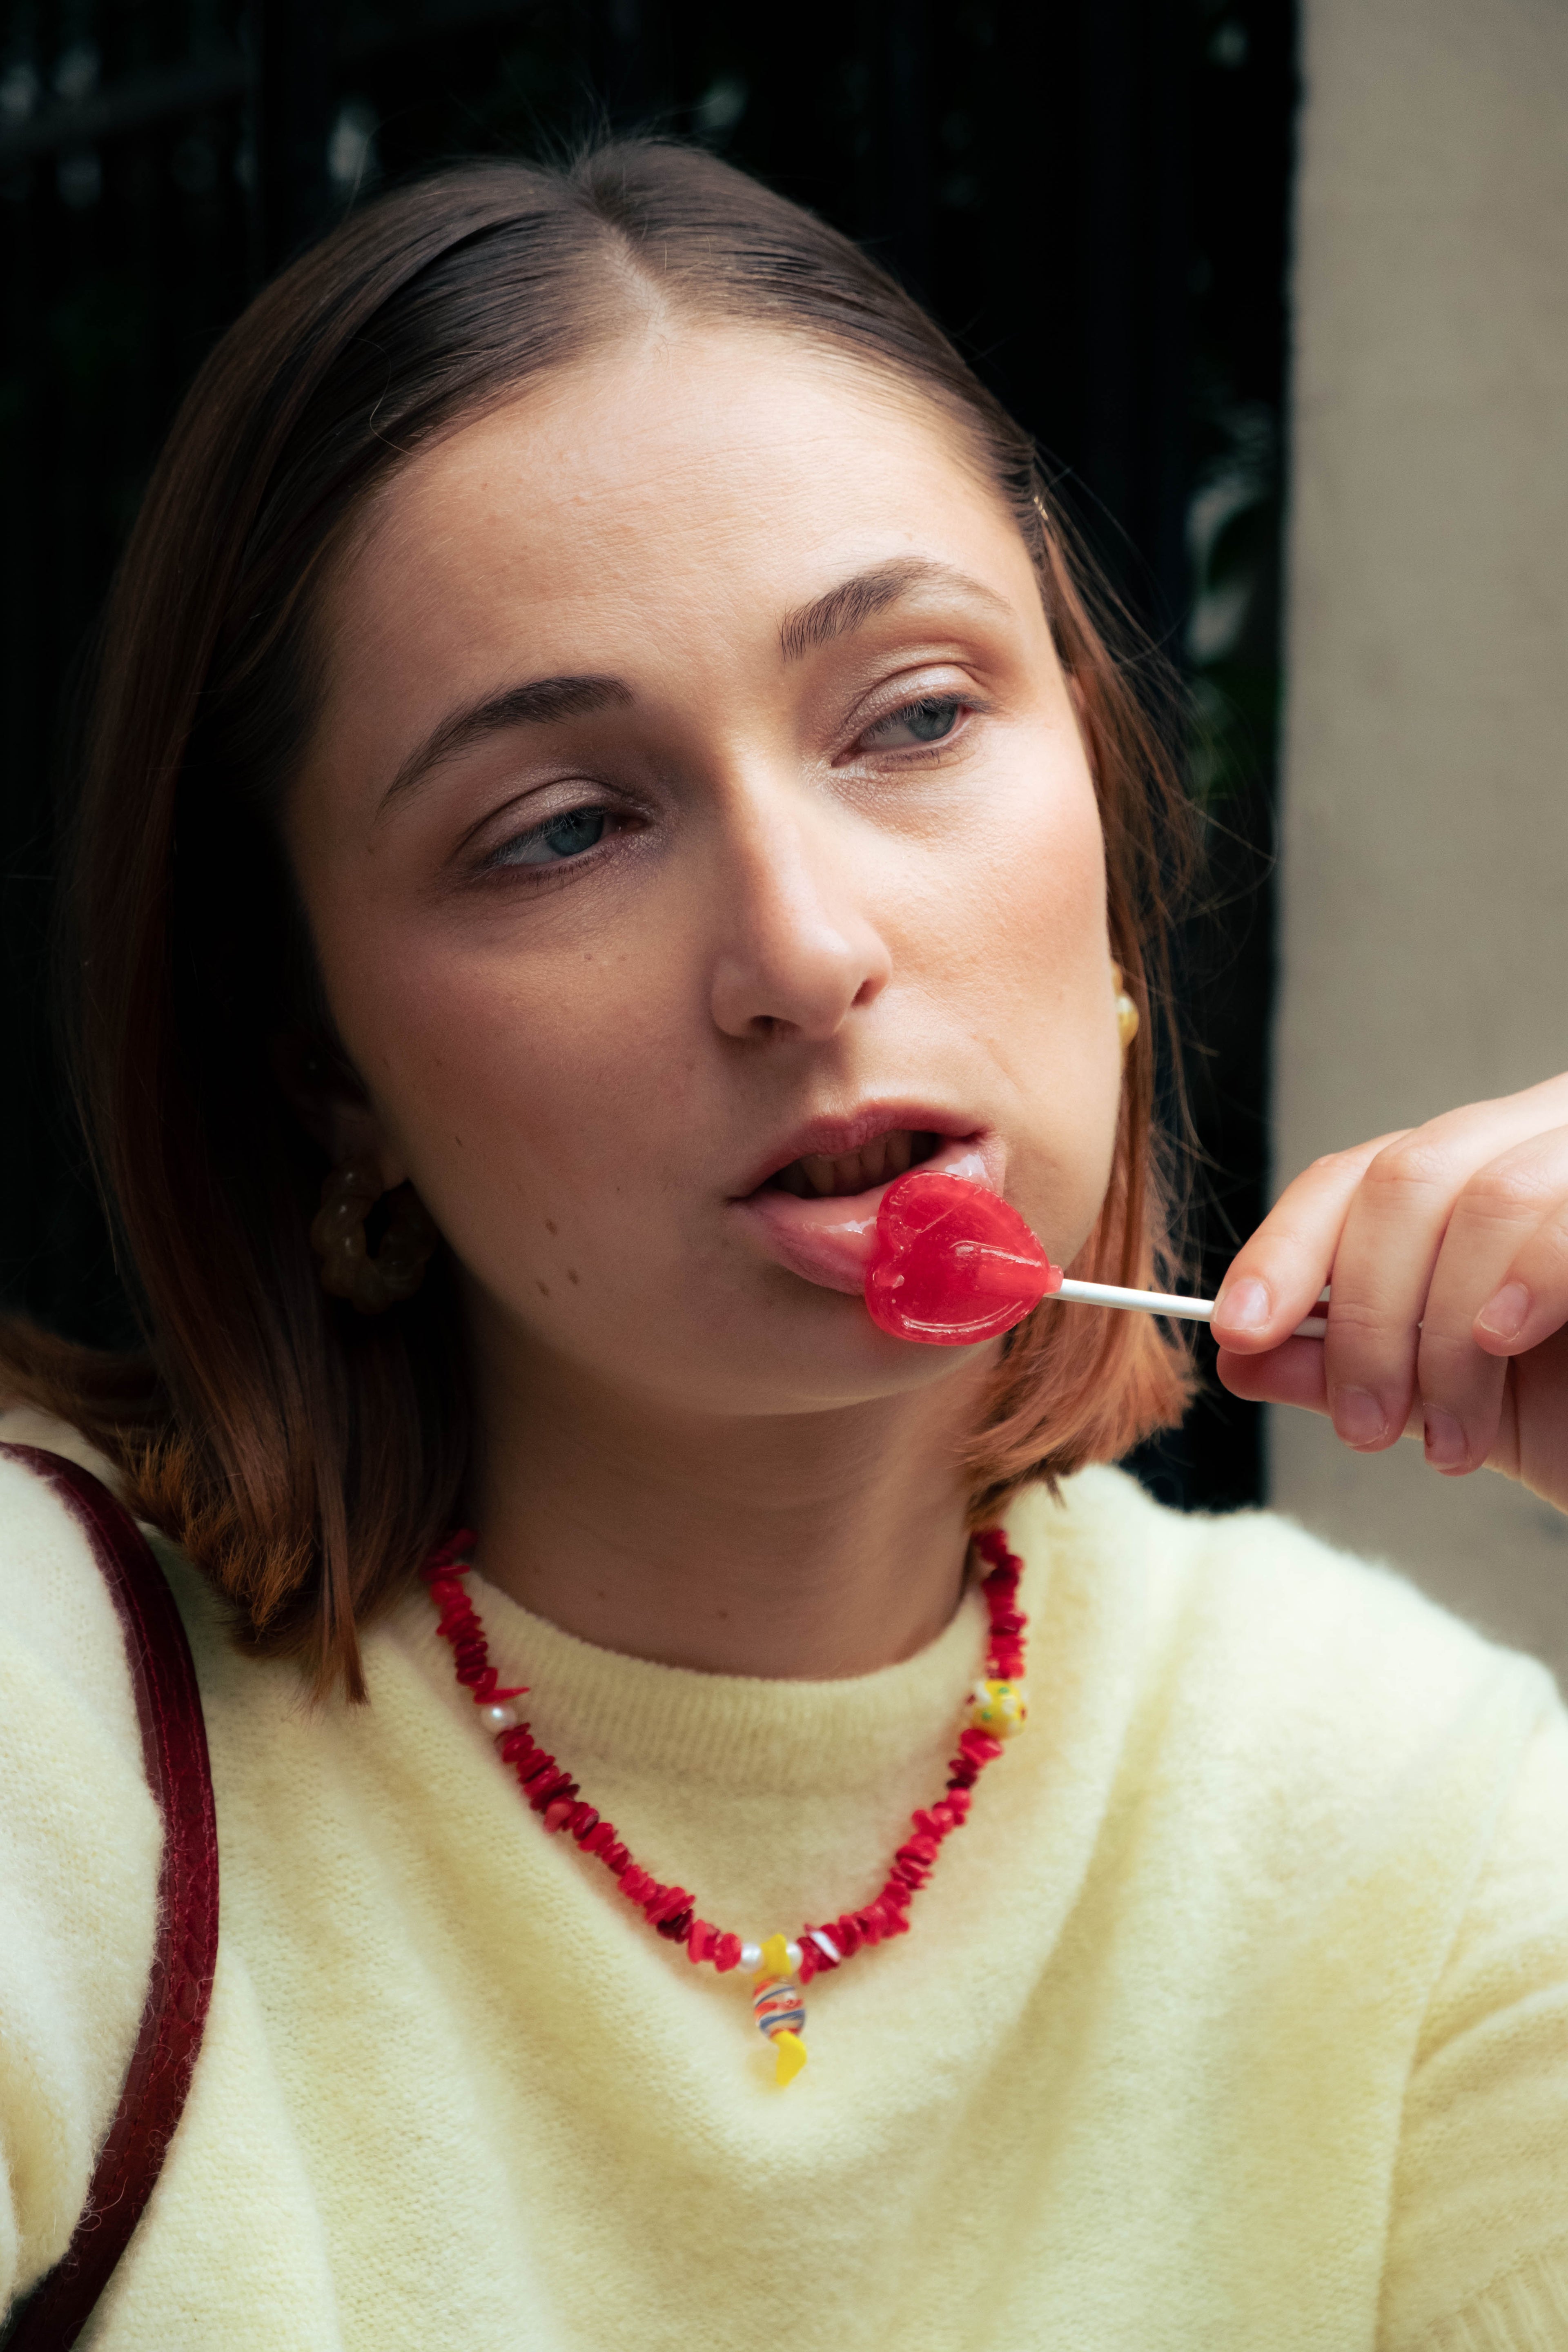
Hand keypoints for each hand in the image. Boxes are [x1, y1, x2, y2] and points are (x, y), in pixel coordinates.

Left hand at [1212, 1074, 1567, 1516]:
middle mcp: (1550, 1135)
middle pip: (1409, 1178)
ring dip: (1445, 1335)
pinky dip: (1526, 1279)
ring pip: (1489, 1197)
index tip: (1235, 1329)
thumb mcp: (1448, 1398)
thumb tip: (1238, 1354)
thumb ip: (1344, 1365)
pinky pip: (1567, 1222)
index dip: (1285, 1246)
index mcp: (1485, 1171)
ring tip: (1450, 1441)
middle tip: (1362, 1426)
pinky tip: (1504, 1342)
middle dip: (1364, 1314)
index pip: (1359, 1173)